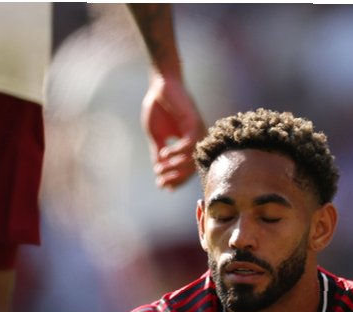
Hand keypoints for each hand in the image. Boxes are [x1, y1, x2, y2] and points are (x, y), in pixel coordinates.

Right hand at [140, 73, 203, 189]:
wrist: (160, 85)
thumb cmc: (158, 108)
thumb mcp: (156, 136)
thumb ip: (159, 153)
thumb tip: (159, 172)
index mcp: (188, 144)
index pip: (187, 170)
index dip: (176, 181)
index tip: (161, 186)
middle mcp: (196, 140)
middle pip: (192, 168)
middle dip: (176, 177)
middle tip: (160, 179)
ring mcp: (196, 131)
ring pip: (192, 158)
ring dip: (175, 166)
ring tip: (160, 166)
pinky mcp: (193, 122)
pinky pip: (190, 144)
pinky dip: (178, 152)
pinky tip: (166, 153)